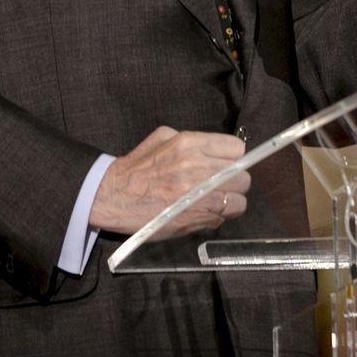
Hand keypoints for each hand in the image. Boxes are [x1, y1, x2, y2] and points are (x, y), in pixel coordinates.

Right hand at [90, 126, 250, 237]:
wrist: (113, 196)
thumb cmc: (137, 166)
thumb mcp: (163, 138)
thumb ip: (193, 140)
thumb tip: (216, 150)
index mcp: (190, 145)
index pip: (237, 150)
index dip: (234, 158)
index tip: (228, 163)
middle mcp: (198, 169)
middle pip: (243, 177)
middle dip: (235, 181)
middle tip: (222, 184)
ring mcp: (199, 196)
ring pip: (239, 200)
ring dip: (231, 201)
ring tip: (216, 200)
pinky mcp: (195, 219)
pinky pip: (223, 218)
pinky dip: (219, 217)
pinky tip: (204, 211)